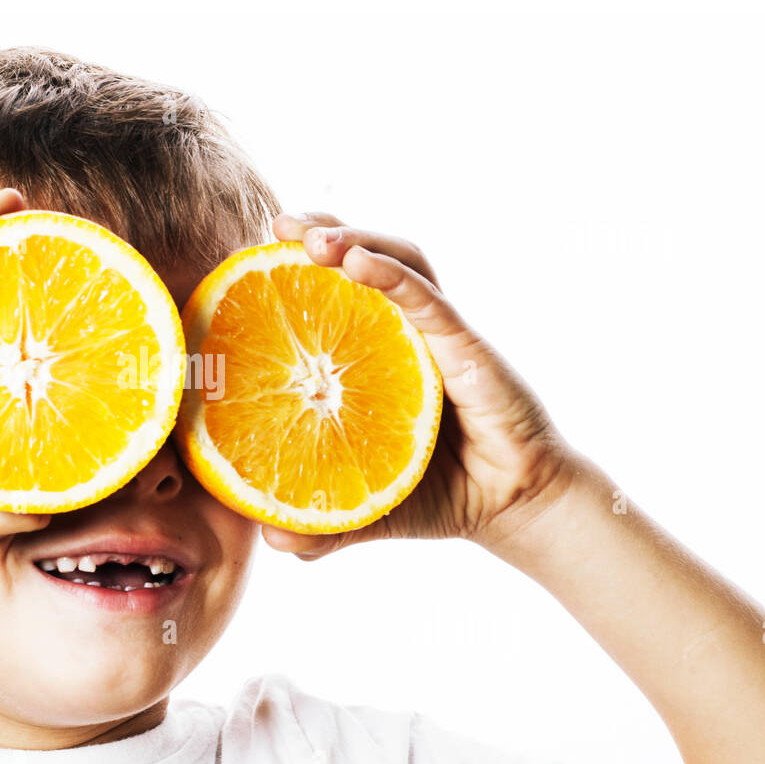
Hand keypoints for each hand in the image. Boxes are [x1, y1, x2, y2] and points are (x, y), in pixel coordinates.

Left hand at [262, 211, 578, 558]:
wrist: (514, 508)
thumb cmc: (441, 495)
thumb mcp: (367, 509)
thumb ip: (323, 523)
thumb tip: (272, 540)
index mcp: (378, 355)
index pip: (336, 293)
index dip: (298, 266)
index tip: (250, 252)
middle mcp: (408, 332)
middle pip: (364, 257)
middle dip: (320, 230)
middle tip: (274, 222)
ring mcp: (439, 334)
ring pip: (397, 261)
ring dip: (351, 239)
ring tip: (305, 236)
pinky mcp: (468, 347)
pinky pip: (425, 300)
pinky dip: (390, 275)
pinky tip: (355, 262)